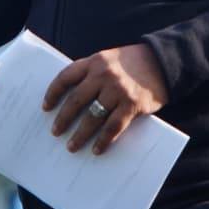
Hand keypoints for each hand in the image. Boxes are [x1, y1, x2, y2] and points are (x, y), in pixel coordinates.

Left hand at [42, 43, 168, 155]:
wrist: (163, 62)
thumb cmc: (132, 62)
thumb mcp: (109, 59)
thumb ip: (92, 73)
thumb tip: (71, 100)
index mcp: (94, 61)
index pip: (66, 77)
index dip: (53, 93)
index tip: (45, 107)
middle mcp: (104, 74)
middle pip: (76, 100)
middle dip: (63, 118)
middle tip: (55, 132)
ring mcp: (118, 90)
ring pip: (92, 117)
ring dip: (80, 134)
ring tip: (72, 146)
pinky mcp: (132, 105)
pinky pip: (113, 127)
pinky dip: (103, 140)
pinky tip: (97, 149)